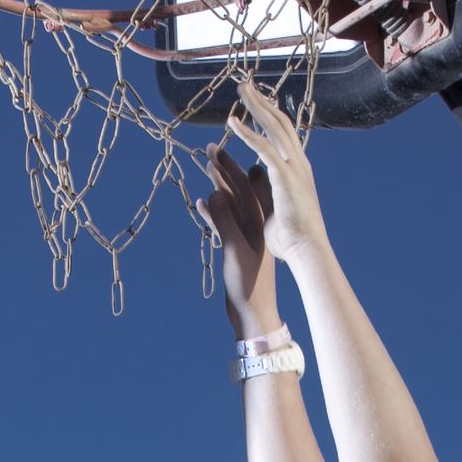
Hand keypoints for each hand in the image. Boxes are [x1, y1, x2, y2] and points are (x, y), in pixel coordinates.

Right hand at [199, 143, 280, 336]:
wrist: (253, 312)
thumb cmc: (249, 285)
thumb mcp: (235, 252)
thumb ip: (226, 222)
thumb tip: (215, 194)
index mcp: (260, 222)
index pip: (247, 186)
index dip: (232, 167)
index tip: (220, 150)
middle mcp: (255, 224)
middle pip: (239, 189)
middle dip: (225, 169)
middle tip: (211, 149)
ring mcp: (245, 234)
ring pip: (231, 203)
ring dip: (219, 185)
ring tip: (207, 167)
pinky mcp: (236, 246)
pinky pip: (223, 221)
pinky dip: (213, 211)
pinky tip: (201, 203)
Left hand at [220, 81, 332, 265]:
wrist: (307, 250)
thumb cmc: (292, 239)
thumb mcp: (276, 210)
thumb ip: (267, 195)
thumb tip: (260, 193)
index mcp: (297, 169)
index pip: (283, 134)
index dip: (269, 115)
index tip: (256, 101)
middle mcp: (298, 162)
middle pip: (280, 122)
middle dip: (262, 101)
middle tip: (245, 84)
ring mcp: (293, 168)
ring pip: (273, 128)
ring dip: (256, 106)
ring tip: (240, 89)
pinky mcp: (284, 177)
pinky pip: (263, 149)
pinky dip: (248, 133)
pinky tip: (232, 122)